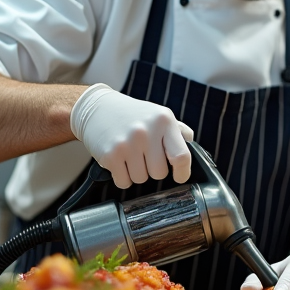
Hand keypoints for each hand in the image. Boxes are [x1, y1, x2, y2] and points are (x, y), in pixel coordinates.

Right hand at [70, 83, 193, 188]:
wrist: (97, 108)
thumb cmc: (132, 115)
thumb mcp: (159, 115)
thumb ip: (179, 131)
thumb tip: (191, 147)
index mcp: (164, 121)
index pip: (182, 156)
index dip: (183, 172)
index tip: (179, 176)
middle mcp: (146, 131)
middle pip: (159, 173)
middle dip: (153, 169)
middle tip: (144, 156)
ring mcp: (127, 143)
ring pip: (141, 179)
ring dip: (136, 173)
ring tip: (130, 156)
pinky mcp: (110, 155)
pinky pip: (124, 182)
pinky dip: (122, 177)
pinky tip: (119, 161)